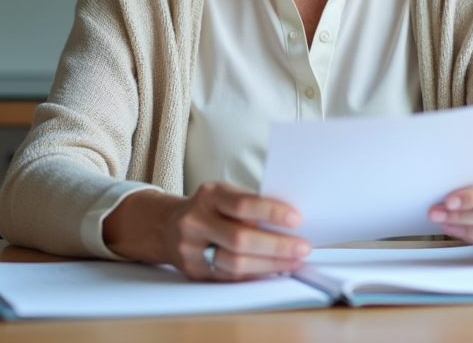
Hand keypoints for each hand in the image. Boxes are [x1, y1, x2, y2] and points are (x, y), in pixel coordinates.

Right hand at [102, 181, 310, 280]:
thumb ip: (252, 205)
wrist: (169, 226)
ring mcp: (191, 248)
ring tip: (293, 261)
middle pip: (240, 239)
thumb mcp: (226, 194)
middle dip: (277, 246)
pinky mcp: (194, 271)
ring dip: (270, 265)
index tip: (296, 219)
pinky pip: (229, 278)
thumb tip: (290, 224)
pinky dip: (255, 274)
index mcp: (209, 195)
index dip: (271, 212)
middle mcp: (196, 220)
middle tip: (302, 247)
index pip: (243, 204)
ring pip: (234, 264)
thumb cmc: (211, 207)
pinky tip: (273, 270)